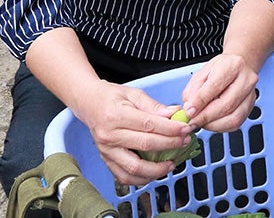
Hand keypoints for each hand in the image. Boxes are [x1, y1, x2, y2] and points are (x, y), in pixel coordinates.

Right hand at [77, 82, 192, 186]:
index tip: (185, 128)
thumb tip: (174, 113)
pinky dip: (141, 179)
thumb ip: (154, 106)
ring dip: (157, 169)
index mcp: (116, 116)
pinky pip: (124, 177)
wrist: (88, 104)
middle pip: (145, 145)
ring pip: (135, 168)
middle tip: (185, 141)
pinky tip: (154, 172)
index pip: (149, 125)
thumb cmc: (111, 97)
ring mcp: (106, 151)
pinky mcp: (106, 160)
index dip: (170, 129)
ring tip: (172, 163)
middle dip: (170, 145)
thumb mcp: (133, 94)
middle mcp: (110, 136)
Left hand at [181, 53, 257, 132]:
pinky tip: (211, 123)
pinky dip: (220, 127)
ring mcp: (251, 95)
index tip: (189, 111)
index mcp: (232, 66)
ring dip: (213, 125)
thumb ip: (193, 90)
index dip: (200, 102)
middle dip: (206, 116)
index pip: (215, 87)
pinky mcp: (250, 107)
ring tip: (201, 122)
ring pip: (233, 118)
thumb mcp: (202, 73)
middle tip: (192, 120)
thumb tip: (190, 109)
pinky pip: (236, 123)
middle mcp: (246, 79)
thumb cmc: (220, 69)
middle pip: (226, 105)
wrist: (237, 67)